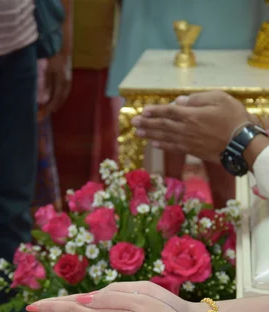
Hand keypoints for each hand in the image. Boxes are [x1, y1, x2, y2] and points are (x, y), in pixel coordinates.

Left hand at [38, 53, 71, 118]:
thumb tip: (44, 97)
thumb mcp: (48, 71)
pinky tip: (57, 99)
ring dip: (57, 103)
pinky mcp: (68, 79)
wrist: (63, 49)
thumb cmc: (54, 58)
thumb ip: (47, 85)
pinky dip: (60, 97)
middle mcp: (67, 84)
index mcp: (62, 83)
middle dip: (54, 107)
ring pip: (63, 96)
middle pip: (60, 99)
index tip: (45, 112)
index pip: (56, 98)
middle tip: (47, 113)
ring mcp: (68, 82)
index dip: (50, 106)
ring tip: (52, 109)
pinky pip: (64, 92)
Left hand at [131, 91, 250, 162]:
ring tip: (137, 133)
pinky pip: (172, 147)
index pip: (168, 111)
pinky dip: (162, 145)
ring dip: (149, 134)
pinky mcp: (191, 150)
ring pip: (164, 137)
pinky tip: (154, 144)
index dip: (154, 111)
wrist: (240, 143)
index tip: (142, 111)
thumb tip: (179, 101)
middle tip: (133, 122)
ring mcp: (187, 141)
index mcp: (191, 115)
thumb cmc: (233, 118)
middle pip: (162, 125)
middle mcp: (185, 129)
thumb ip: (197, 99)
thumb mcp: (219, 99)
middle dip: (146, 123)